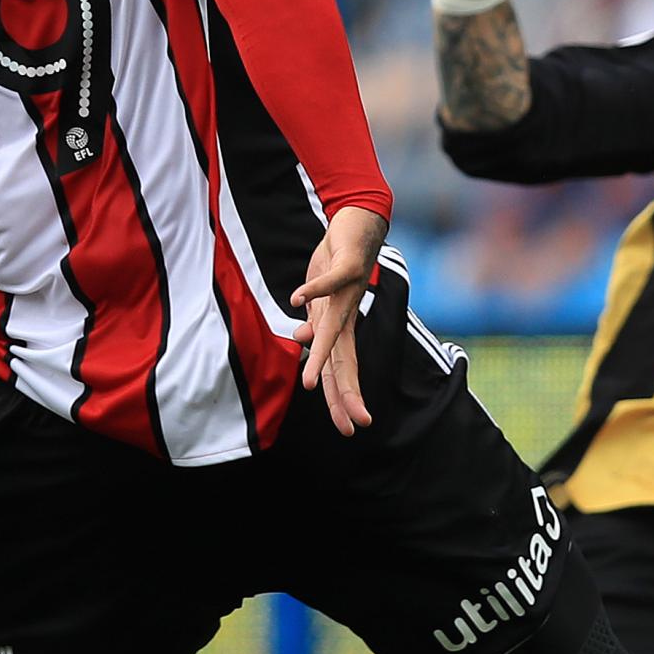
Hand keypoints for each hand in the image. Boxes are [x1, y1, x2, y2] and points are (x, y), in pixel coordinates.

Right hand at [290, 205, 389, 437]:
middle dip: (346, 394)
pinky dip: (312, 289)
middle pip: (344, 361)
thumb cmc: (338, 266)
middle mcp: (347, 315)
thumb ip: (313, 324)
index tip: (349, 428)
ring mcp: (348, 292)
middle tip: (354, 425)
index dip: (344, 398)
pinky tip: (296, 301)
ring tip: (308, 384)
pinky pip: (328, 280)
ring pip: (334, 329)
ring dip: (320, 356)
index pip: (342, 370)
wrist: (358, 224)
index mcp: (341, 327)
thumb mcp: (321, 300)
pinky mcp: (346, 265)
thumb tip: (299, 341)